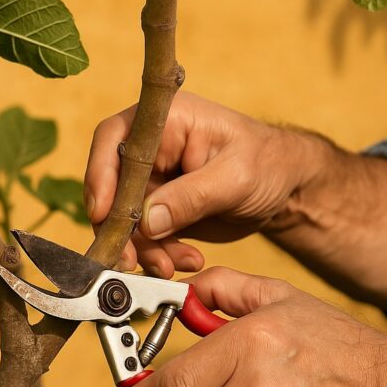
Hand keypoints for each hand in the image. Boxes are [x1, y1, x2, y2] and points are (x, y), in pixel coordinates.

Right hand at [85, 92, 325, 277]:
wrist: (286, 189)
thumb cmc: (268, 163)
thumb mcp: (235, 177)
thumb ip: (191, 196)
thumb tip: (146, 220)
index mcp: (166, 121)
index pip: (114, 139)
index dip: (100, 174)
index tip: (102, 213)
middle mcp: (150, 149)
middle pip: (111, 186)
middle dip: (119, 227)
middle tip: (130, 259)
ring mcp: (152, 182)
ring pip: (124, 220)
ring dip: (142, 249)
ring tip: (173, 266)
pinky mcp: (158, 210)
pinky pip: (144, 237)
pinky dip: (159, 254)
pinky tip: (188, 260)